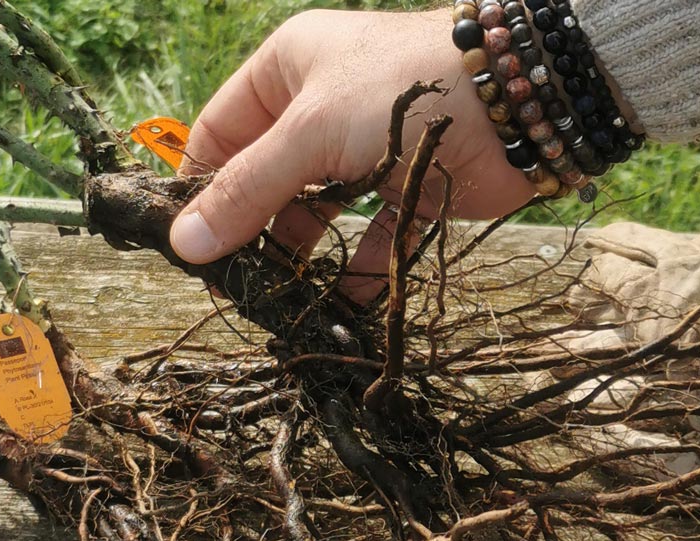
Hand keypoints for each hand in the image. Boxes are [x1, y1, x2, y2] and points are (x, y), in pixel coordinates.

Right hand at [167, 8, 534, 301]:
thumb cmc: (400, 92)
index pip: (220, 132)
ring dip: (300, 258)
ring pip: (317, 214)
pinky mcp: (409, 189)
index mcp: (287, 71)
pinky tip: (340, 310)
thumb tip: (185, 244)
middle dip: (250, 231)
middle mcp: (321, 107)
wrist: (516, 101)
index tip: (182, 246)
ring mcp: (366, 151)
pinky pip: (371, 239)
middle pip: (266, 179)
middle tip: (228, 286)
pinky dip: (358, 274)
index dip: (199, 186)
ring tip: (276, 304)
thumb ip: (248, 191)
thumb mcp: (309, 133)